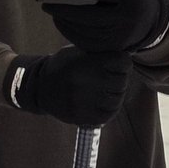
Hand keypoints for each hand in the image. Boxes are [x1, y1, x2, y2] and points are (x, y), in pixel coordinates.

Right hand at [13, 47, 132, 127]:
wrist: (38, 87)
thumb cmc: (65, 65)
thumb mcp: (78, 51)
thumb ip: (101, 52)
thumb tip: (130, 53)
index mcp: (86, 61)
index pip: (124, 62)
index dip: (121, 62)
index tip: (113, 63)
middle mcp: (85, 81)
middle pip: (122, 81)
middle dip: (118, 79)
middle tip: (107, 78)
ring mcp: (83, 101)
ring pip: (117, 100)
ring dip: (114, 95)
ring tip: (102, 91)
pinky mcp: (80, 116)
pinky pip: (108, 115)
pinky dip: (108, 109)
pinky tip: (100, 103)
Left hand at [42, 0, 168, 53]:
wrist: (151, 23)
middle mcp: (128, 20)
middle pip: (88, 15)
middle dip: (63, 9)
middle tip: (46, 3)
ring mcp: (120, 39)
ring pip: (83, 30)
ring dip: (63, 20)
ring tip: (53, 11)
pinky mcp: (111, 50)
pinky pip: (84, 41)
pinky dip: (69, 31)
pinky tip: (62, 22)